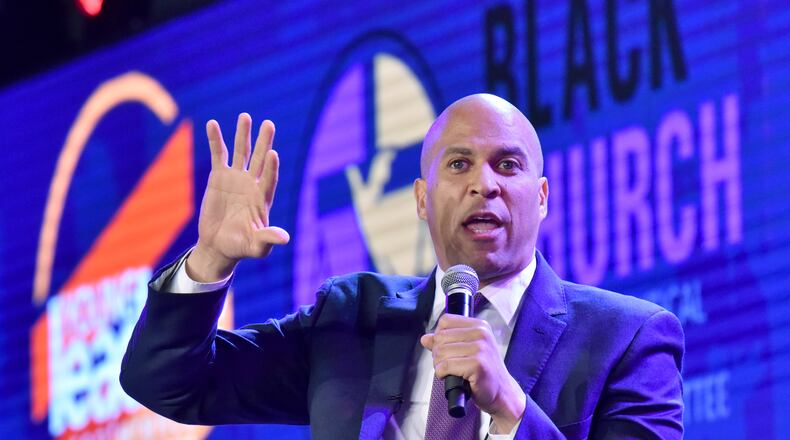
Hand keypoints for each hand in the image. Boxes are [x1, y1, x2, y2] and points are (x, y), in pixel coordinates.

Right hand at [186, 113, 289, 281]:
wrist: (219, 245)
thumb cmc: (241, 247)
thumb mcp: (256, 247)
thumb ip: (268, 239)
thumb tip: (285, 238)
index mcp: (262, 198)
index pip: (269, 178)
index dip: (271, 167)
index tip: (272, 153)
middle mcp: (252, 184)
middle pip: (259, 159)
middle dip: (263, 142)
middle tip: (268, 123)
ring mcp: (236, 178)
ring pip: (241, 152)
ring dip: (243, 135)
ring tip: (245, 116)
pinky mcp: (219, 176)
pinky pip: (218, 154)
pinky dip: (215, 140)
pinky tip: (212, 124)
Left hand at [420, 315, 525, 433]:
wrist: (501, 392)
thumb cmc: (484, 371)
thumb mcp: (466, 350)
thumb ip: (445, 342)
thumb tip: (426, 338)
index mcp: (479, 326)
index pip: (445, 321)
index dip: (439, 336)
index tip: (446, 348)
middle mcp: (481, 334)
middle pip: (440, 337)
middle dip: (438, 353)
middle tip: (448, 363)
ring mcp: (480, 348)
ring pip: (441, 352)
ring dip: (440, 365)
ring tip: (451, 370)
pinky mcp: (477, 364)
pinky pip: (445, 366)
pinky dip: (442, 373)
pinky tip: (451, 376)